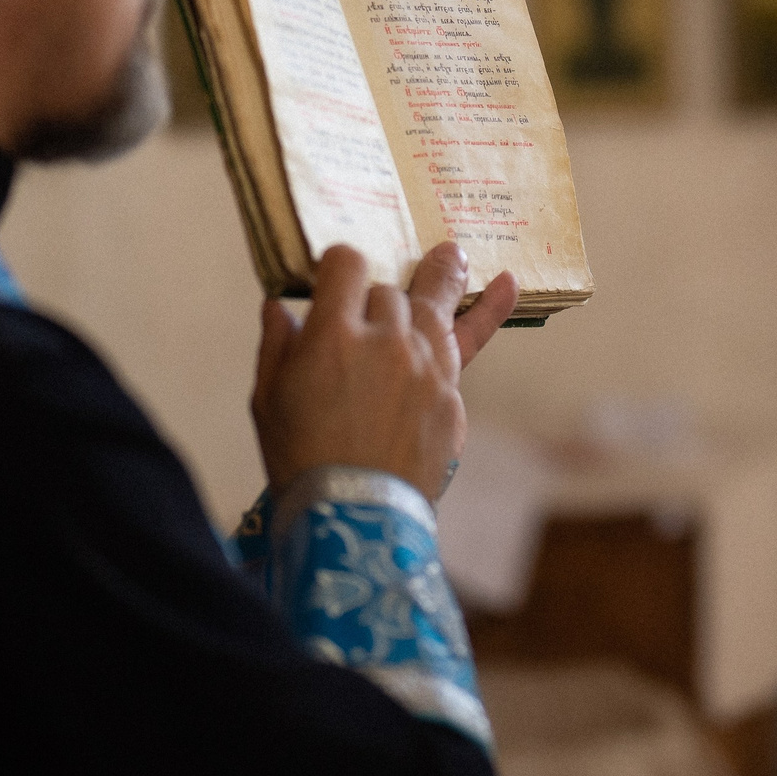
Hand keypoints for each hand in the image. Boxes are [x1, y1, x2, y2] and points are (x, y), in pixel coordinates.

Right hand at [250, 242, 520, 499]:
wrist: (355, 520)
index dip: (338, 265)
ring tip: (449, 254)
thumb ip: (276, 345)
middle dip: (374, 298)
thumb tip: (279, 305)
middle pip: (388, 291)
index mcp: (333, 334)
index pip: (346, 264)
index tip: (333, 277)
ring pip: (433, 305)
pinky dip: (490, 311)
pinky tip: (507, 284)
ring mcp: (425, 366)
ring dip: (439, 279)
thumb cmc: (299, 459)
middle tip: (364, 320)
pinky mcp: (451, 395)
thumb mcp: (269, 401)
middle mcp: (386, 340)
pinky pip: (470, 342)